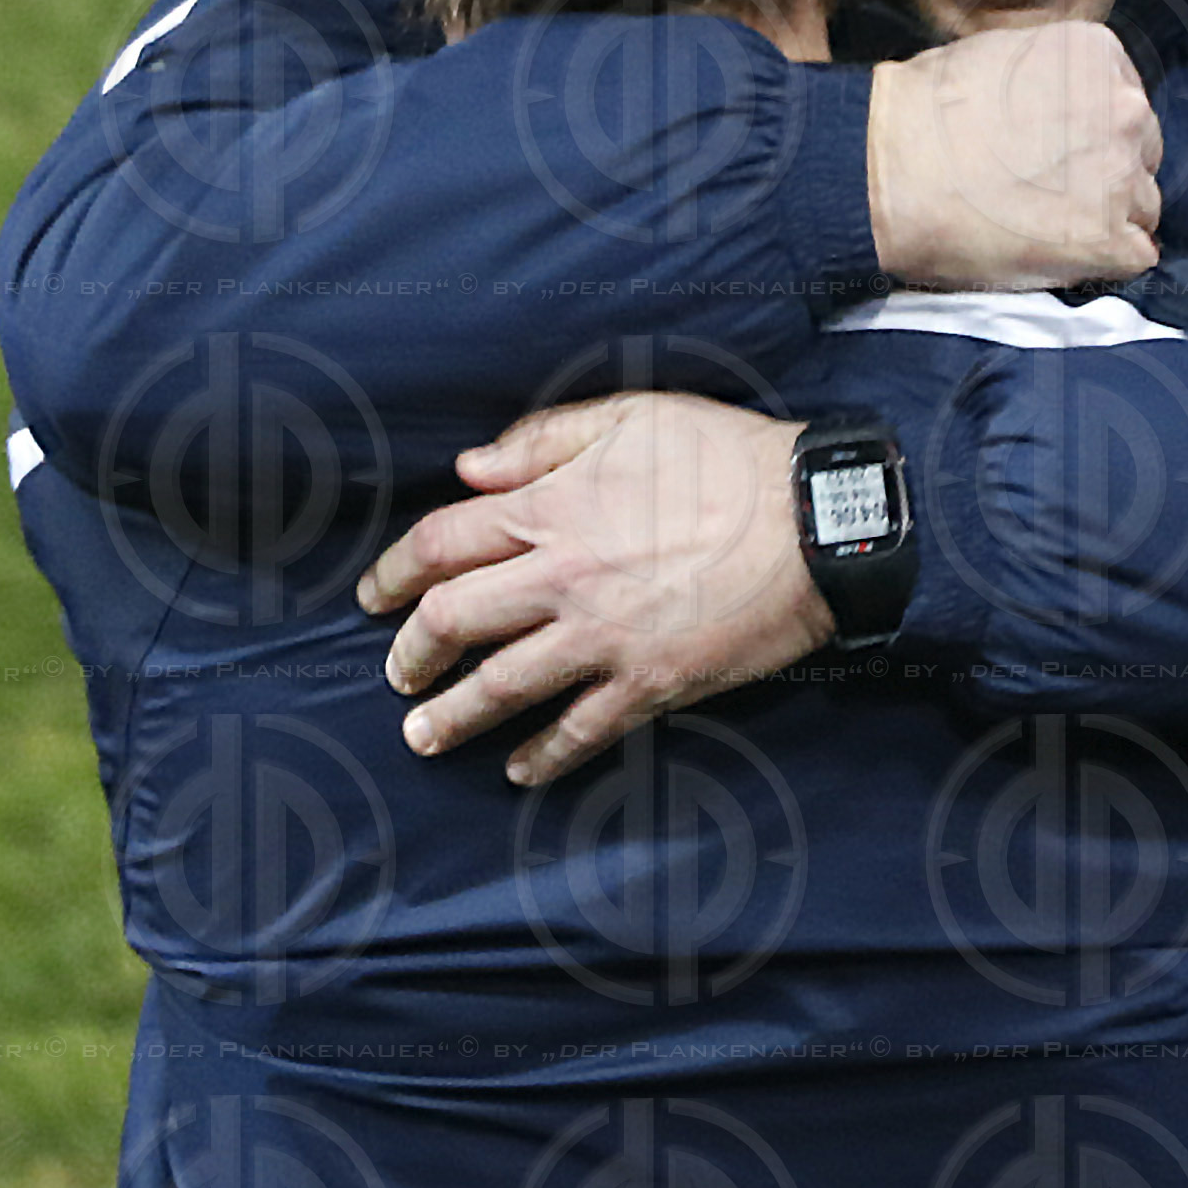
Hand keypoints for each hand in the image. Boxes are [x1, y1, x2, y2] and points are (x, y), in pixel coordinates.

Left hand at [353, 395, 834, 784]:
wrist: (813, 524)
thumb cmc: (728, 459)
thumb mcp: (634, 416)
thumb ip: (543, 440)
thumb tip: (471, 468)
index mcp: (551, 506)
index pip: (441, 544)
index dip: (393, 571)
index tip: (374, 594)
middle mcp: (562, 576)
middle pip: (453, 622)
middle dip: (411, 654)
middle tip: (398, 673)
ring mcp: (603, 637)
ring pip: (500, 687)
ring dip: (452, 717)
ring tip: (423, 736)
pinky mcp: (649, 682)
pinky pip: (579, 730)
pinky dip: (543, 756)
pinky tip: (520, 770)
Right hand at [866, 19, 1160, 288]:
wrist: (890, 171)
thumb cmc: (922, 113)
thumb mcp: (997, 54)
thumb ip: (1051, 73)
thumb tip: (1063, 98)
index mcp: (1097, 55)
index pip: (1124, 101)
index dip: (1091, 133)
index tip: (1057, 151)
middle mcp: (1124, 108)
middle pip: (1141, 152)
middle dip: (1105, 173)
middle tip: (1048, 191)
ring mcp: (1121, 176)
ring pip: (1142, 206)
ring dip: (1105, 218)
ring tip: (1044, 225)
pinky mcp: (1108, 239)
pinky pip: (1136, 255)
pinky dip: (1105, 261)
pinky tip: (1060, 255)